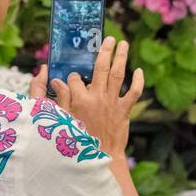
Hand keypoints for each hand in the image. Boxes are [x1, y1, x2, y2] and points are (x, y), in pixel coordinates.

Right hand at [48, 36, 143, 155]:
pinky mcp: (124, 110)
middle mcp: (97, 97)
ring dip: (121, 57)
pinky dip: (138, 81)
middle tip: (108, 38)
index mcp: (79, 99)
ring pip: (118, 74)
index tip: (71, 80)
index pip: (75, 78)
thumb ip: (61, 98)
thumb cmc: (78, 140)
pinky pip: (134, 92)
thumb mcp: (62, 119)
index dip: (72, 77)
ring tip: (123, 44)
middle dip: (104, 51)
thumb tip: (57, 81)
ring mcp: (112, 103)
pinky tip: (138, 71)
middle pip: (100, 68)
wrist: (100, 158)